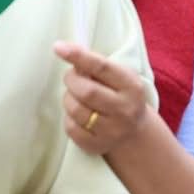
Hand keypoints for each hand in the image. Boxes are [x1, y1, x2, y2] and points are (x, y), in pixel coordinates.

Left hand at [54, 41, 150, 156]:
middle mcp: (125, 109)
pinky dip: (69, 118)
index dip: (79, 56)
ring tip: (77, 97)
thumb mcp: (120, 79)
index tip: (58, 47)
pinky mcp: (97, 145)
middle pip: (86, 91)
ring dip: (68, 99)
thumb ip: (98, 67)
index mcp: (132, 87)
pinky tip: (79, 116)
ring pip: (75, 109)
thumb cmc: (121, 97)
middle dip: (71, 81)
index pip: (103, 67)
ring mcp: (112, 130)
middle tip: (72, 78)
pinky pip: (71, 128)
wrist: (135, 133)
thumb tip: (66, 51)